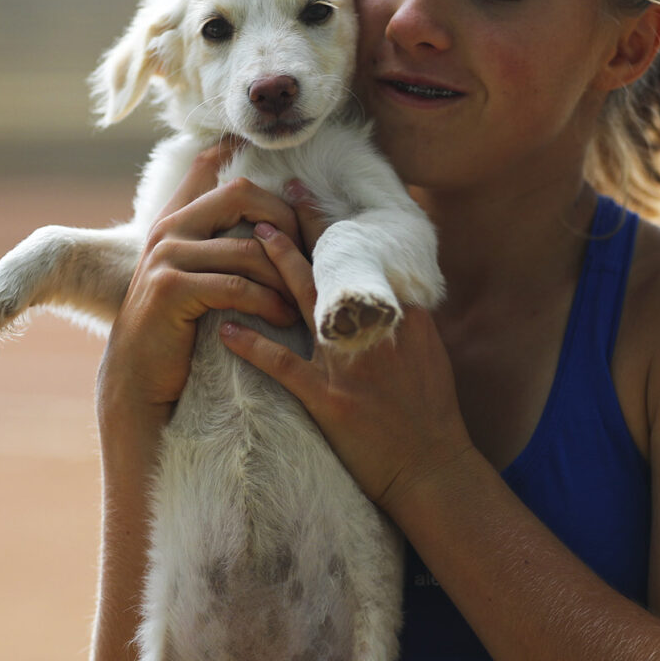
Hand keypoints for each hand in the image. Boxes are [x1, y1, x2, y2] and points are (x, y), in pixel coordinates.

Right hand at [96, 140, 309, 434]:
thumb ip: (215, 241)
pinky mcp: (171, 288)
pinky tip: (283, 318)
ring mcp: (166, 255)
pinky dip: (268, 303)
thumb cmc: (179, 328)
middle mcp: (167, 228)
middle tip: (309, 253)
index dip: (237, 151)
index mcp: (174, 219)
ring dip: (285, 275)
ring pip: (248, 248)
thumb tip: (266, 217)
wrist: (138, 377)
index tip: (272, 158)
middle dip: (285, 219)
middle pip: (241, 194)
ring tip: (304, 299)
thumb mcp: (192, 275)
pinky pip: (236, 286)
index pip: (206, 166)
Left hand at [219, 221, 472, 514]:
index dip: (329, 224)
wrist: (432, 466)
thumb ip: (406, 314)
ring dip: (273, 268)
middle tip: (274, 194)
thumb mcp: (428, 351)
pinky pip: (283, 366)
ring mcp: (348, 362)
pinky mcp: (328, 398)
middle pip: (330, 267)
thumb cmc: (432, 411)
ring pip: (303, 302)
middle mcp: (372, 328)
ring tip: (246, 239)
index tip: (306, 195)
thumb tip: (387, 283)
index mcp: (399, 314)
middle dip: (300, 227)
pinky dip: (254, 346)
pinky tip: (227, 329)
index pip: (359, 258)